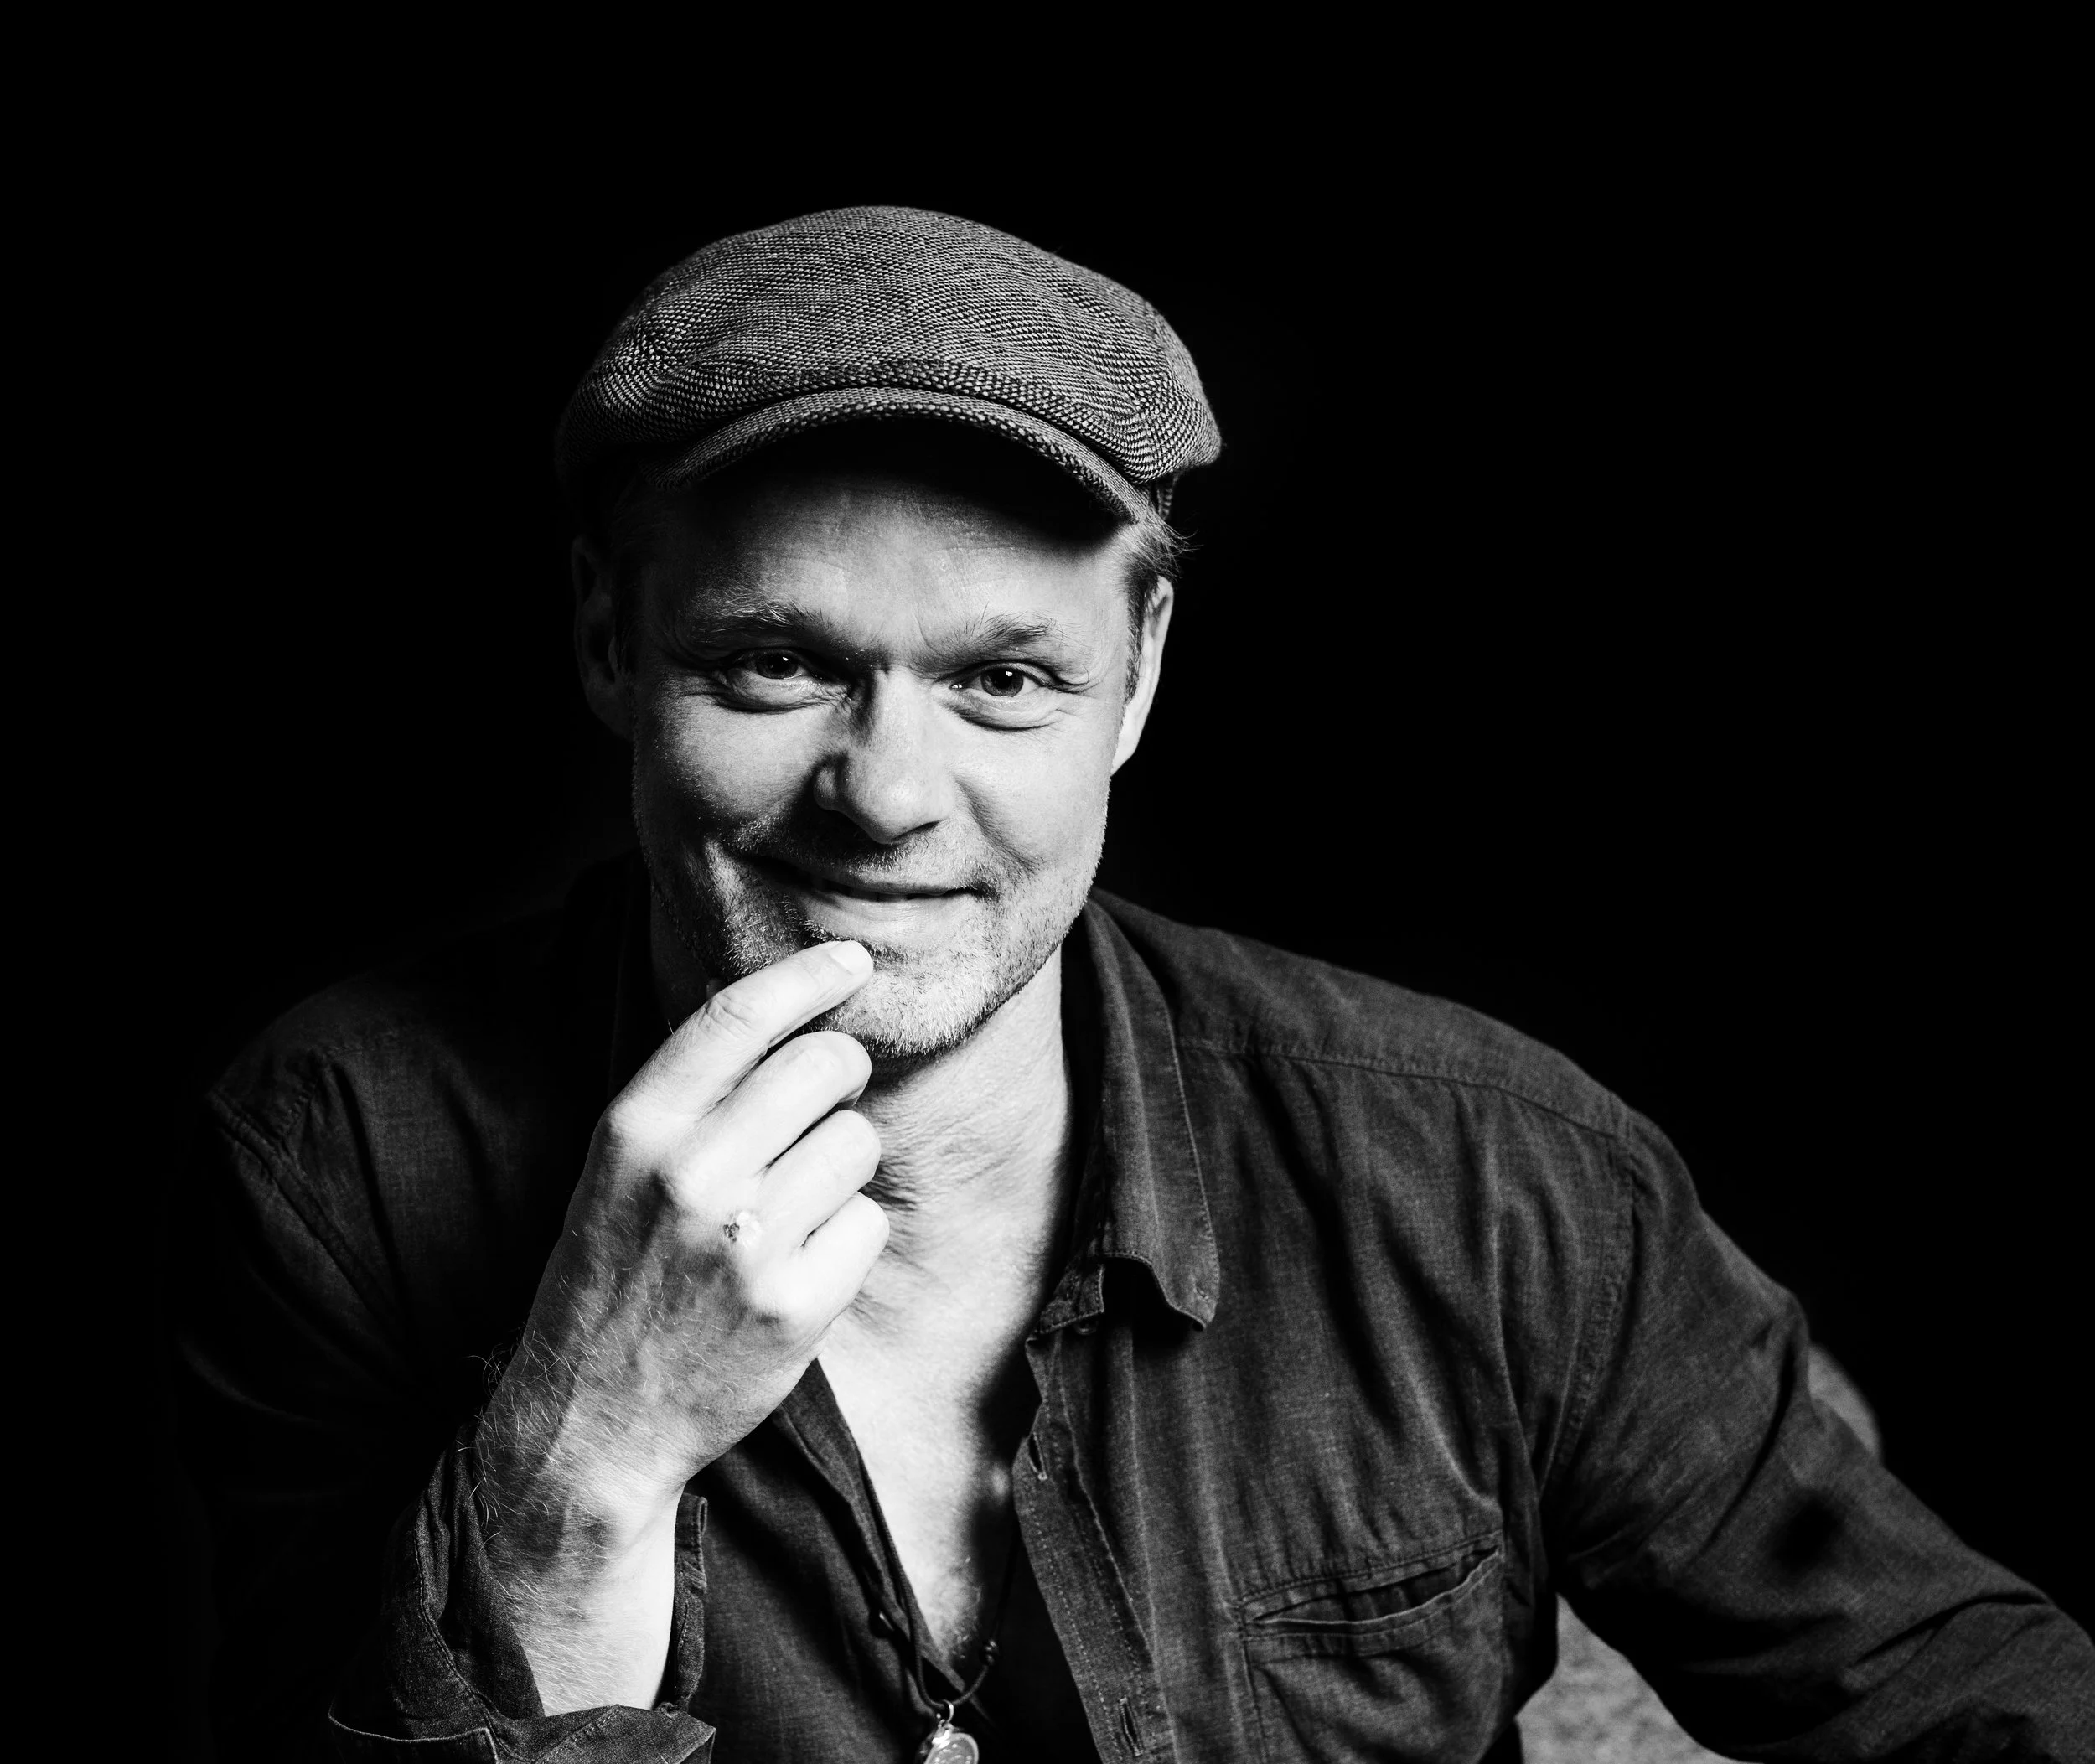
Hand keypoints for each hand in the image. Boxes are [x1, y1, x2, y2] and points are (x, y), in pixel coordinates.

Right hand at [476, 939, 885, 1617]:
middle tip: (826, 1100)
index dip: (806, 975)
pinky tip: (801, 1265)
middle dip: (840, 1072)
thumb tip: (777, 1010)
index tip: (852, 959)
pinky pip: (868, 1224)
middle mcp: (689, 1177)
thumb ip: (686, 1095)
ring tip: (792, 1206)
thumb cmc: (613, 1281)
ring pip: (856, 1143)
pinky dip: (848, 1240)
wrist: (593, 1425)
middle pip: (822, 1066)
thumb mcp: (616, 1172)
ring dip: (842, 1165)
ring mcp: (746, 1244)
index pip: (736, 1017)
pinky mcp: (796, 1308)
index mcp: (635, 1132)